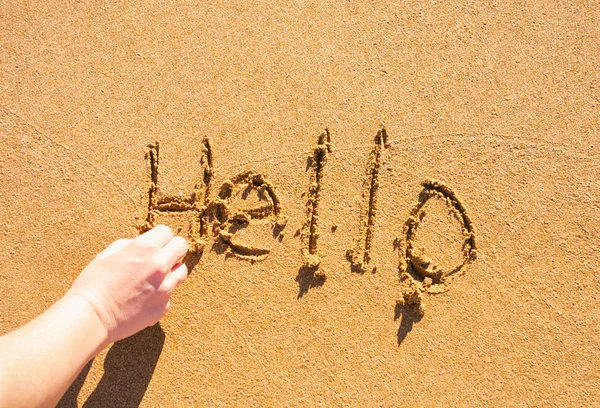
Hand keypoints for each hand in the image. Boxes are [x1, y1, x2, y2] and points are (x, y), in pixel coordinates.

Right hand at [67, 225, 188, 343]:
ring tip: (153, 278)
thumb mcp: (108, 254)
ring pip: (181, 271)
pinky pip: (169, 294)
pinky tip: (143, 298)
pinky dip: (160, 293)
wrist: (91, 317)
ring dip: (171, 271)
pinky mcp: (164, 306)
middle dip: (172, 248)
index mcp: (146, 248)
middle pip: (181, 246)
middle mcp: (160, 265)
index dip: (158, 237)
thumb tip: (144, 246)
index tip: (152, 243)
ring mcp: (165, 287)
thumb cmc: (93, 283)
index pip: (167, 231)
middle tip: (160, 256)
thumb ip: (131, 245)